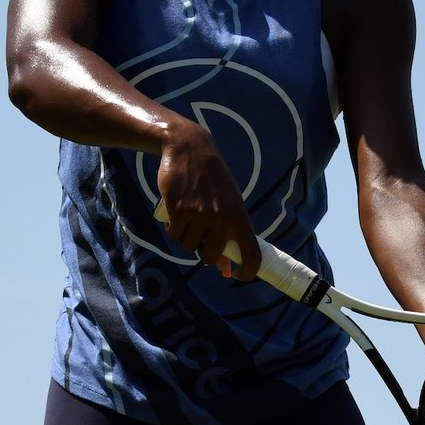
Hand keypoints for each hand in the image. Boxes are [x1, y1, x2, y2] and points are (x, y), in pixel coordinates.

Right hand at [153, 118, 256, 279]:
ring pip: (188, 246)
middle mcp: (221, 219)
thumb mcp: (228, 205)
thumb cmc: (213, 182)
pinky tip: (177, 211)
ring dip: (186, 237)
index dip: (247, 271)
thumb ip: (229, 236)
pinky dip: (173, 228)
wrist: (190, 149)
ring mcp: (199, 215)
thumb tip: (226, 271)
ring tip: (189, 217)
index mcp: (240, 218)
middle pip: (209, 257)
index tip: (237, 275)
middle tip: (200, 233)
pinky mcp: (178, 210)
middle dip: (202, 251)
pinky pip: (173, 234)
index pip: (251, 255)